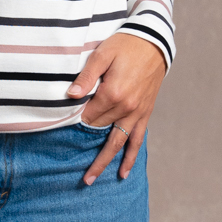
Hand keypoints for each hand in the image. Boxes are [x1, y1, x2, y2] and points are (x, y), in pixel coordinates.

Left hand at [67, 33, 167, 184]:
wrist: (155, 42)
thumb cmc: (125, 45)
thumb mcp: (102, 54)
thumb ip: (87, 76)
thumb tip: (71, 95)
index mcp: (113, 93)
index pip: (88, 115)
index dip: (77, 118)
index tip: (67, 121)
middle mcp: (126, 107)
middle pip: (98, 129)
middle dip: (84, 140)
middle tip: (67, 158)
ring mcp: (137, 113)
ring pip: (118, 143)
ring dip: (104, 162)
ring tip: (90, 180)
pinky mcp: (145, 114)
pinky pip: (137, 140)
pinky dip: (130, 157)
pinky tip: (123, 172)